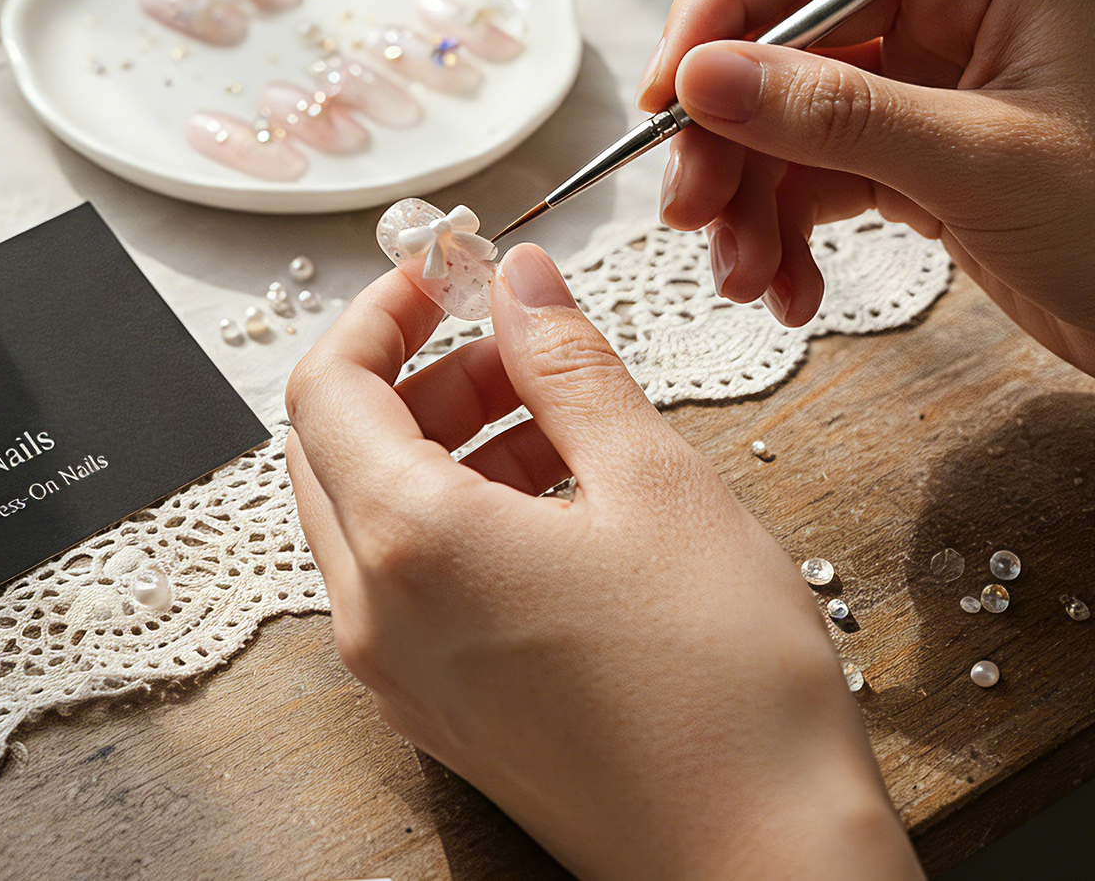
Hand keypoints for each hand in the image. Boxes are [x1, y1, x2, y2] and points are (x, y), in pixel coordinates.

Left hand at [285, 246, 919, 880]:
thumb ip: (566, 364)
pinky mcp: (437, 707)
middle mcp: (375, 616)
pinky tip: (554, 497)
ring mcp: (398, 673)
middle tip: (510, 344)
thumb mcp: (654, 484)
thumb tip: (519, 280)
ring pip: (369, 511)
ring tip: (553, 418)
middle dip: (413, 372)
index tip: (442, 273)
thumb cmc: (726, 693)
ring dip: (439, 439)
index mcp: (411, 545)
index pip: (328, 385)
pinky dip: (451, 511)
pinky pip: (403, 577)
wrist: (766, 874)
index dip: (379, 311)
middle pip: (335, 445)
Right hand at [638, 0, 1094, 379]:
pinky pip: (804, 170)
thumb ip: (835, 114)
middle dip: (724, 131)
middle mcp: (944, 2)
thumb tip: (704, 77)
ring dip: (744, 196)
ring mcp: (918, 75)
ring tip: (745, 273)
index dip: (719, 8)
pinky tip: (788, 285)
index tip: (669, 92)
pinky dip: (780, 229)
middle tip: (689, 207)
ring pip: (777, 113)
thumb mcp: (985, 165)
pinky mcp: (904, 143)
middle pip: (775, 35)